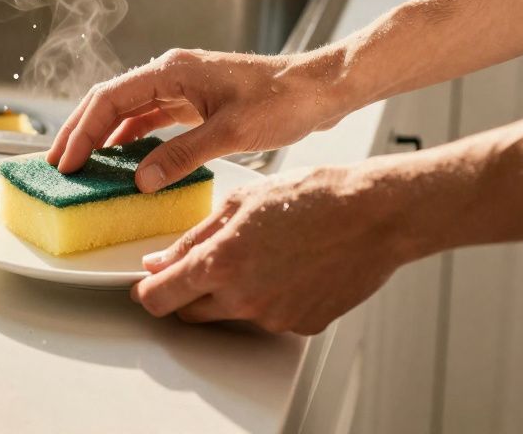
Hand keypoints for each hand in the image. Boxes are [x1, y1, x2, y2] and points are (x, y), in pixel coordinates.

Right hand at [47, 48, 354, 190]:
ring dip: (102, 135)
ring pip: (127, 109)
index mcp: (172, 71)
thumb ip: (182, 156)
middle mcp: (171, 73)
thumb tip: (141, 181)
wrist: (320, 88)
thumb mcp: (231, 134)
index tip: (67, 162)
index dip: (82, 131)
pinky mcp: (194, 100)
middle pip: (109, 100)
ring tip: (82, 165)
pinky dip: (131, 137)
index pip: (110, 99)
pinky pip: (150, 118)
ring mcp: (181, 85)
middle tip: (59, 165)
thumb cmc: (283, 101)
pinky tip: (123, 161)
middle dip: (81, 131)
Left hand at [131, 164, 420, 333]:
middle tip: (201, 263)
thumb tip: (160, 261)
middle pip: (190, 312)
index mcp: (220, 263)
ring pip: (230, 314)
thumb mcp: (241, 202)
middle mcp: (243, 299)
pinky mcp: (301, 325)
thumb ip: (194, 237)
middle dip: (185, 292)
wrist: (375, 215)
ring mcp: (274, 317)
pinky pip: (268, 316)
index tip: (148, 282)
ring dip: (229, 293)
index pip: (159, 298)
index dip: (147, 291)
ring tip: (259, 253)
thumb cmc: (314, 196)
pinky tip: (287, 266)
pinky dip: (267, 297)